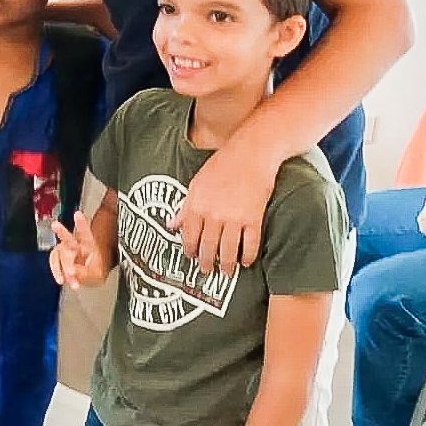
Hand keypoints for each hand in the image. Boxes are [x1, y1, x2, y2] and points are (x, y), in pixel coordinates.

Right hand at [49, 211, 107, 289]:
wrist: (91, 278)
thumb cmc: (95, 271)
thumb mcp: (96, 274)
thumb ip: (85, 272)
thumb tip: (72, 271)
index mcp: (88, 244)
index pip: (85, 232)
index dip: (81, 223)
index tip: (77, 214)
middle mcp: (75, 245)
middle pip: (67, 238)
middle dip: (61, 231)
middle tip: (55, 225)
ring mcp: (65, 251)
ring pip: (58, 254)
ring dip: (62, 266)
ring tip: (68, 277)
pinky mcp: (58, 259)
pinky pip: (54, 264)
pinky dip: (57, 273)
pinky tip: (62, 280)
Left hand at [172, 139, 278, 271]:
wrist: (251, 153)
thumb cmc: (223, 164)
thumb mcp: (196, 183)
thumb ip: (185, 207)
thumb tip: (171, 224)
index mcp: (196, 206)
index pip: (189, 236)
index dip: (190, 249)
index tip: (191, 257)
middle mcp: (213, 215)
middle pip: (208, 246)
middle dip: (206, 262)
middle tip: (206, 270)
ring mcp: (234, 218)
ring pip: (228, 249)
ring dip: (227, 264)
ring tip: (226, 272)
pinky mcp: (254, 218)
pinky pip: (250, 243)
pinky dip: (248, 255)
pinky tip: (246, 261)